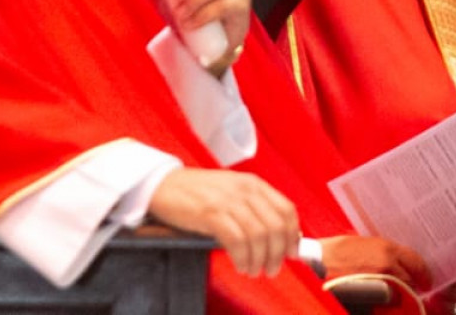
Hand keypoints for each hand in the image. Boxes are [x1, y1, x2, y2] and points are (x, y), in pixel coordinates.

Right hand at [147, 168, 297, 275]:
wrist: (163, 184)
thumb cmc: (196, 192)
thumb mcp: (231, 193)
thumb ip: (253, 208)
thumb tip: (275, 237)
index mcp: (253, 184)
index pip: (286, 209)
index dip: (292, 234)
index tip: (292, 252)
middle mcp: (245, 190)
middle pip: (275, 226)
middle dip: (278, 253)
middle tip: (272, 269)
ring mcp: (228, 200)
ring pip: (258, 235)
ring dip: (259, 259)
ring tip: (253, 270)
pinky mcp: (211, 213)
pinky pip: (236, 241)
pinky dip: (242, 257)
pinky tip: (239, 264)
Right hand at [317, 235, 433, 292]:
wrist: (314, 265)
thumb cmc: (331, 253)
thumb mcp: (359, 244)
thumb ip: (378, 251)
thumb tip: (390, 261)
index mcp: (385, 248)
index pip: (415, 260)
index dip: (423, 271)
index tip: (426, 278)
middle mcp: (387, 264)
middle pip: (410, 278)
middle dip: (412, 283)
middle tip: (412, 288)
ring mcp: (379, 282)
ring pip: (401, 292)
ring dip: (401, 294)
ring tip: (395, 296)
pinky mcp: (370, 297)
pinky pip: (387, 302)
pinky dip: (388, 303)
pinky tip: (383, 302)